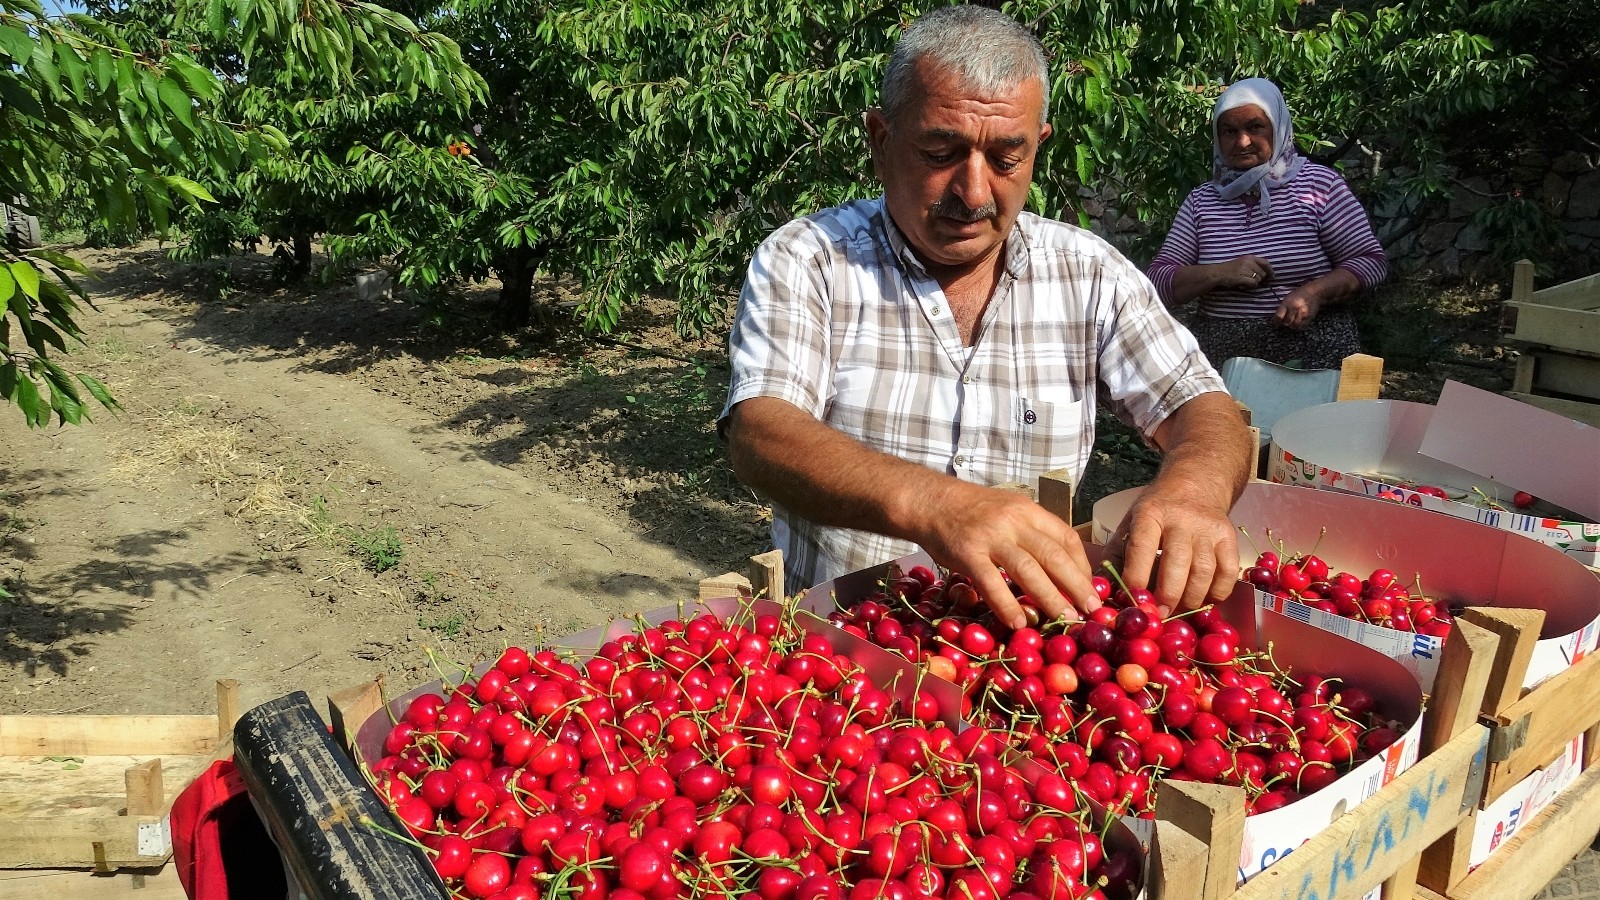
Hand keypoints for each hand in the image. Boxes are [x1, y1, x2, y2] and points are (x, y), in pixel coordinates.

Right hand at [914, 483, 1102, 628]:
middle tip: (1091, 610)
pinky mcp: (968, 554)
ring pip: (1028, 571)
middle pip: (1054, 556)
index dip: (1082, 566)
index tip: (1089, 588)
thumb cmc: (974, 512)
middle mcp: (1014, 522)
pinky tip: (1019, 622)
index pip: (1066, 538)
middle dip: (1076, 586)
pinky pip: (992, 583)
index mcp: (1029, 511)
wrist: (932, 502)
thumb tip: (1060, 568)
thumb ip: (1032, 534)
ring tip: (1065, 620)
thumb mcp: (1010, 511)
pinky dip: (1007, 605)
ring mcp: (991, 537)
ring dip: (1050, 598)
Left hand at [1104, 486, 1238, 614]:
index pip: (1141, 549)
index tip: (1132, 602)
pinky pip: (1228, 572)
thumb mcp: (1130, 523)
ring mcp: (1208, 528)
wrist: (1195, 486)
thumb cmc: (1157, 512)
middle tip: (1160, 615)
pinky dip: (1218, 592)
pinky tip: (1205, 600)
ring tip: (1180, 611)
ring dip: (1191, 599)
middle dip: (1168, 595)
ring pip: (1204, 571)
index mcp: (1150, 514)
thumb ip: (1117, 555)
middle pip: (1177, 563)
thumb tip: (1102, 589)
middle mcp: (1181, 520)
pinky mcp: (1228, 537)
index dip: (1136, 578)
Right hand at [1219, 255, 1273, 290]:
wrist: (1218, 273)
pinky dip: (1250, 286)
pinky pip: (1253, 284)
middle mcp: (1249, 262)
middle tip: (1252, 281)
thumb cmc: (1230, 269)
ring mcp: (1246, 269)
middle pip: (1263, 273)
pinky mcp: (1242, 277)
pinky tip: (1243, 286)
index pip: (1266, 263)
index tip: (1272, 277)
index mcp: (1250, 257)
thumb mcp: (1243, 262)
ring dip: (1254, 283)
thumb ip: (1253, 265)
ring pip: (1258, 279)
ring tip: (1245, 283)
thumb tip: (1266, 274)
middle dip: (1260, 279)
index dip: (1271, 271)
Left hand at [1274, 289, 1320, 329]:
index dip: (1276, 322)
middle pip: (1287, 322)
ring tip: (1292, 323)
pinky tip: (1299, 323)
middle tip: (1285, 323)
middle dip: (1285, 324)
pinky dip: (1299, 327)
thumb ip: (1282, 308)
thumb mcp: (1287, 298)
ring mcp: (1303, 313)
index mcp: (1287, 303)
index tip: (1276, 324)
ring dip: (1292, 326)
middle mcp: (1294, 309)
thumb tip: (1276, 319)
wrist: (1315, 292)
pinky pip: (1303, 326)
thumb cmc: (1299, 294)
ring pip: (1294, 326)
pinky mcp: (1309, 317)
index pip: (1278, 317)